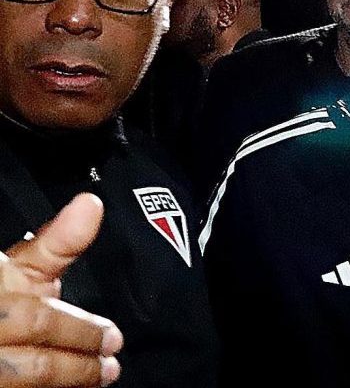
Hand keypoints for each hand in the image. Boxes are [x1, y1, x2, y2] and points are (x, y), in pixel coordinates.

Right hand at [0, 194, 122, 386]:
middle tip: (112, 359)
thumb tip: (91, 204)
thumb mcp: (21, 268)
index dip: (77, 329)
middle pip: (29, 360)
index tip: (114, 336)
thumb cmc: (0, 297)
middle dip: (77, 359)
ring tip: (101, 374)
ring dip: (68, 378)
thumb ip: (58, 243)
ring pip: (19, 380)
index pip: (34, 319)